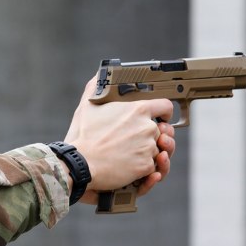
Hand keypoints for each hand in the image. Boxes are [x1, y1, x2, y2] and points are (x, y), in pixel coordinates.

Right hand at [63, 77, 174, 204]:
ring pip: (157, 150)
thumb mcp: (87, 107)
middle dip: (153, 137)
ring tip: (131, 155)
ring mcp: (148, 147)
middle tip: (138, 142)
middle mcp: (147, 128)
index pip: (165, 106)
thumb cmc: (83, 136)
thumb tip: (97, 76)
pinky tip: (132, 168)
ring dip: (147, 154)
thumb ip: (95, 88)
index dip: (164, 113)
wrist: (80, 164)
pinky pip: (152, 168)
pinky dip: (144, 170)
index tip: (161, 118)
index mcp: (138, 110)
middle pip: (162, 131)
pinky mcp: (145, 166)